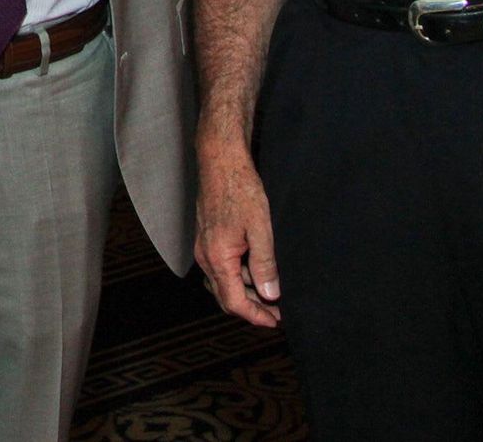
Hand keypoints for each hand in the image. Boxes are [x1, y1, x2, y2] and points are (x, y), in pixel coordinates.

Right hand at [195, 144, 280, 327]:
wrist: (220, 160)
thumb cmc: (239, 187)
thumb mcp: (260, 227)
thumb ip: (265, 264)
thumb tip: (271, 294)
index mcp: (217, 258)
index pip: (234, 302)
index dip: (256, 316)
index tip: (276, 321)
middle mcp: (205, 257)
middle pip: (226, 296)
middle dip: (252, 307)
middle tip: (278, 310)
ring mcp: (204, 247)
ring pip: (224, 282)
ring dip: (246, 292)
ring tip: (272, 290)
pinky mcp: (207, 237)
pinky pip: (221, 267)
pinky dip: (239, 275)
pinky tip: (256, 268)